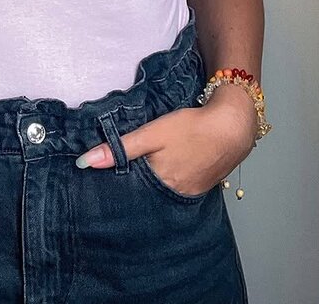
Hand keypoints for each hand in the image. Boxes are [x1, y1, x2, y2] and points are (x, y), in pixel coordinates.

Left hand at [75, 97, 256, 196]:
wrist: (233, 125)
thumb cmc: (192, 128)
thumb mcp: (153, 133)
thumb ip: (121, 148)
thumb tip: (85, 162)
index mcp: (160, 183)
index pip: (130, 191)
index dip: (116, 184)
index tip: (101, 179)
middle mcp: (175, 194)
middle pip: (146, 194)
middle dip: (133, 185)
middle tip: (119, 173)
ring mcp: (190, 191)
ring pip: (162, 190)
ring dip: (151, 183)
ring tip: (141, 169)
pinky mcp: (202, 185)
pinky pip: (178, 187)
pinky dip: (168, 180)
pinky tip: (166, 168)